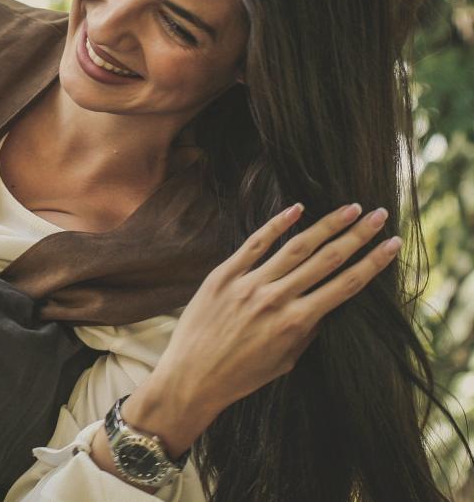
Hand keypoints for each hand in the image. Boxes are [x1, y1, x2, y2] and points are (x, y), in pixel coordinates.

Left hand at [120, 202, 399, 458]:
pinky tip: (297, 208)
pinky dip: (277, 224)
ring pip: (296, 246)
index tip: (393, 243)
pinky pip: (254, 244)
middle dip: (358, 235)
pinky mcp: (223, 275)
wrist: (191, 377)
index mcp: (296, 323)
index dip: (373, 263)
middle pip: (327, 259)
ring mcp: (248, 284)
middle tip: (380, 214)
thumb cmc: (242, 375)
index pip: (345, 285)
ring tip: (349, 208)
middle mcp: (276, 299)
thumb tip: (330, 302)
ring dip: (326, 224)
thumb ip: (309, 329)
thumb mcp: (287, 359)